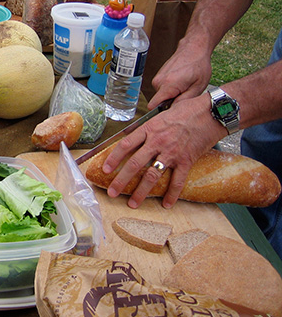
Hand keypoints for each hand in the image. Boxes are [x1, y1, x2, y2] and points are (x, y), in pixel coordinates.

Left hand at [102, 94, 226, 207]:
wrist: (211, 113)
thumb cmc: (186, 111)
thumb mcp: (161, 115)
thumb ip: (149, 127)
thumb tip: (136, 136)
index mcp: (149, 129)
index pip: (125, 145)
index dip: (113, 158)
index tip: (105, 170)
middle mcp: (157, 142)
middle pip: (134, 164)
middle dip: (121, 181)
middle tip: (112, 193)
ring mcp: (171, 153)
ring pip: (152, 176)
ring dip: (141, 192)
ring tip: (133, 204)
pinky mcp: (186, 160)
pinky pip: (177, 181)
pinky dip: (172, 195)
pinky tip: (166, 205)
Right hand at [148, 40, 212, 109]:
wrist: (193, 49)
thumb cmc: (198, 65)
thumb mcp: (198, 87)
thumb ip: (184, 101)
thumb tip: (174, 111)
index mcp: (168, 85)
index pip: (153, 106)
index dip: (161, 112)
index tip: (170, 113)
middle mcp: (159, 82)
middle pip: (160, 102)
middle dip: (171, 102)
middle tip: (185, 94)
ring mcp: (157, 78)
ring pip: (162, 96)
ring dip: (172, 95)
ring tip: (184, 86)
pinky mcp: (158, 77)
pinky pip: (162, 89)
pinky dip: (171, 89)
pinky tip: (180, 82)